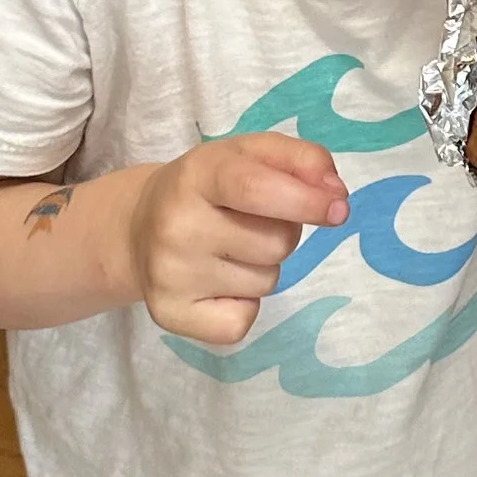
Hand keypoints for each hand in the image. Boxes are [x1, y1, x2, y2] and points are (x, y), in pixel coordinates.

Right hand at [121, 131, 350, 347]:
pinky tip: (218, 284)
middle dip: (283, 233)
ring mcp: (169, 275)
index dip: (306, 200)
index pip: (256, 188)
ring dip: (262, 267)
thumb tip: (336, 194)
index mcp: (197, 174)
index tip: (339, 209)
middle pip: (276, 243)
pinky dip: (244, 306)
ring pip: (265, 282)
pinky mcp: (169, 315)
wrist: (137, 228)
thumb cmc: (208, 186)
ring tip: (228, 249)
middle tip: (251, 222)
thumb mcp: (250, 154)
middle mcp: (177, 225)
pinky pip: (242, 322)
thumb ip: (301, 160)